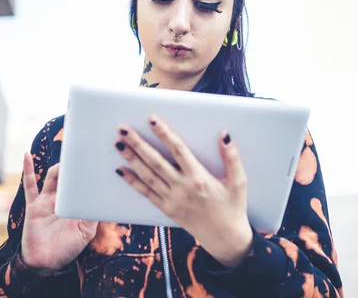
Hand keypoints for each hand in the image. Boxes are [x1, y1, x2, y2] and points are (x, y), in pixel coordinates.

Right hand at [20, 153, 97, 270]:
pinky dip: (28, 170)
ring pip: (53, 177)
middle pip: (69, 176)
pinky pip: (30, 186)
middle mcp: (63, 199)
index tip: (97, 159)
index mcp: (77, 203)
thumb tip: (100, 198)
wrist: (47, 263)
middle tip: (82, 152)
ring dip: (59, 167)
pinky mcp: (34, 205)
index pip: (83, 183)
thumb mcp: (86, 232)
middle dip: (74, 164)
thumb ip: (92, 215)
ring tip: (66, 160)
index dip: (88, 172)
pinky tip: (27, 156)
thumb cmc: (69, 247)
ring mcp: (48, 200)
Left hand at [114, 115, 252, 266]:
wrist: (225, 238)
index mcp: (199, 178)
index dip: (164, 133)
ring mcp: (172, 199)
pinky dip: (132, 181)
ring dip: (131, 159)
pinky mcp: (167, 209)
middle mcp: (182, 188)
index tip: (151, 119)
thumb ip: (232, 157)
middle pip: (155, 161)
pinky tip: (120, 170)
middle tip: (123, 129)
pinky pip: (146, 193)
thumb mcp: (239, 182)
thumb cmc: (233, 207)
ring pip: (147, 175)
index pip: (177, 150)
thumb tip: (224, 134)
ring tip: (118, 144)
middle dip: (138, 144)